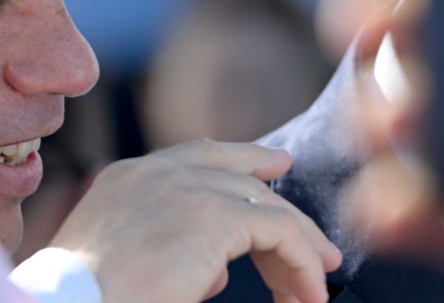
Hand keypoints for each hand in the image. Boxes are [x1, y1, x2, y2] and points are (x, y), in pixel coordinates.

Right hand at [48, 139, 342, 302]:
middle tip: (317, 248)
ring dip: (297, 249)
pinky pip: (278, 230)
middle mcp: (154, 171)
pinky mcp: (211, 215)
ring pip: (265, 203)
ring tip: (313, 289)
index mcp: (126, 177)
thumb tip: (219, 268)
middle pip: (239, 174)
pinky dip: (301, 262)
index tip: (277, 167)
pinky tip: (307, 293)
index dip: (244, 158)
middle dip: (282, 210)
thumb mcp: (128, 266)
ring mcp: (183, 187)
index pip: (197, 155)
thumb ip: (175, 253)